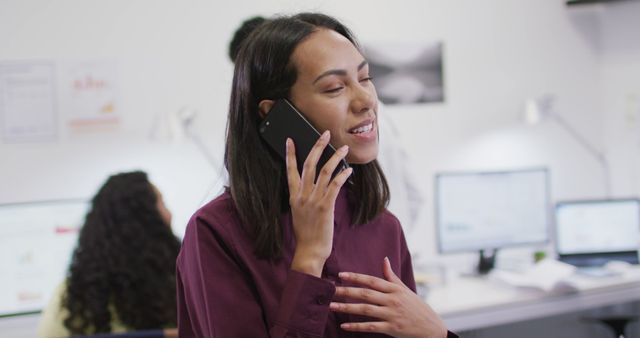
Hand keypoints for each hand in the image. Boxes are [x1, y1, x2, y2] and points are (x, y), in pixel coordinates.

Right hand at [287, 131, 352, 276]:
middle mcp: (302, 195)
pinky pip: (335, 186)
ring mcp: (313, 200)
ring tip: (343, 148)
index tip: (291, 140)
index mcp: (294, 196)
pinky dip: (342, 175)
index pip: (290, 170)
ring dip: (335, 157)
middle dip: (317, 147)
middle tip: (324, 134)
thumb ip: (303, 198)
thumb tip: (312, 185)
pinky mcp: (326, 206)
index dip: (290, 154)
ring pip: (324, 172)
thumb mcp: (299, 213)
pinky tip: (349, 170)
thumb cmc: (307, 234)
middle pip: (309, 164)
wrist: (310, 250)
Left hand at [329, 257, 447, 337]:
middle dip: (346, 291)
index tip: (341, 275)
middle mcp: (392, 300)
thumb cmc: (417, 308)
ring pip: (366, 310)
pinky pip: (371, 327)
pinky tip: (344, 326)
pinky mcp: (392, 328)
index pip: (372, 280)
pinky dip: (357, 326)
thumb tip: (384, 259)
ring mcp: (392, 314)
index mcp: (395, 289)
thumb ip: (392, 276)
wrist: (432, 329)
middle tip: (330, 290)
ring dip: (347, 308)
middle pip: (366, 294)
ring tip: (332, 306)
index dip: (356, 277)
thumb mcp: (405, 290)